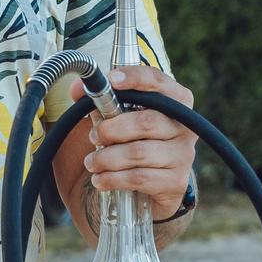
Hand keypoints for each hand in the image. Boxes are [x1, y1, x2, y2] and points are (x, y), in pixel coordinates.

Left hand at [70, 65, 198, 219]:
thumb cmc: (136, 140)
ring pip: (139, 152)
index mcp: (176, 101)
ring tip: (91, 162)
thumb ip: (101, 101)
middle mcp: (184, 126)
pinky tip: (100, 179)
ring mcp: (183, 155)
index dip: (135, 78)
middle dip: (111, 129)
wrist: (156, 183)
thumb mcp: (120, 116)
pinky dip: (112, 178)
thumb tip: (77, 89)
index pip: (158, 81)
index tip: (111, 80)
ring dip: (107, 158)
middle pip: (146, 122)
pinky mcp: (175, 181)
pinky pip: (139, 178)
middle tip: (94, 136)